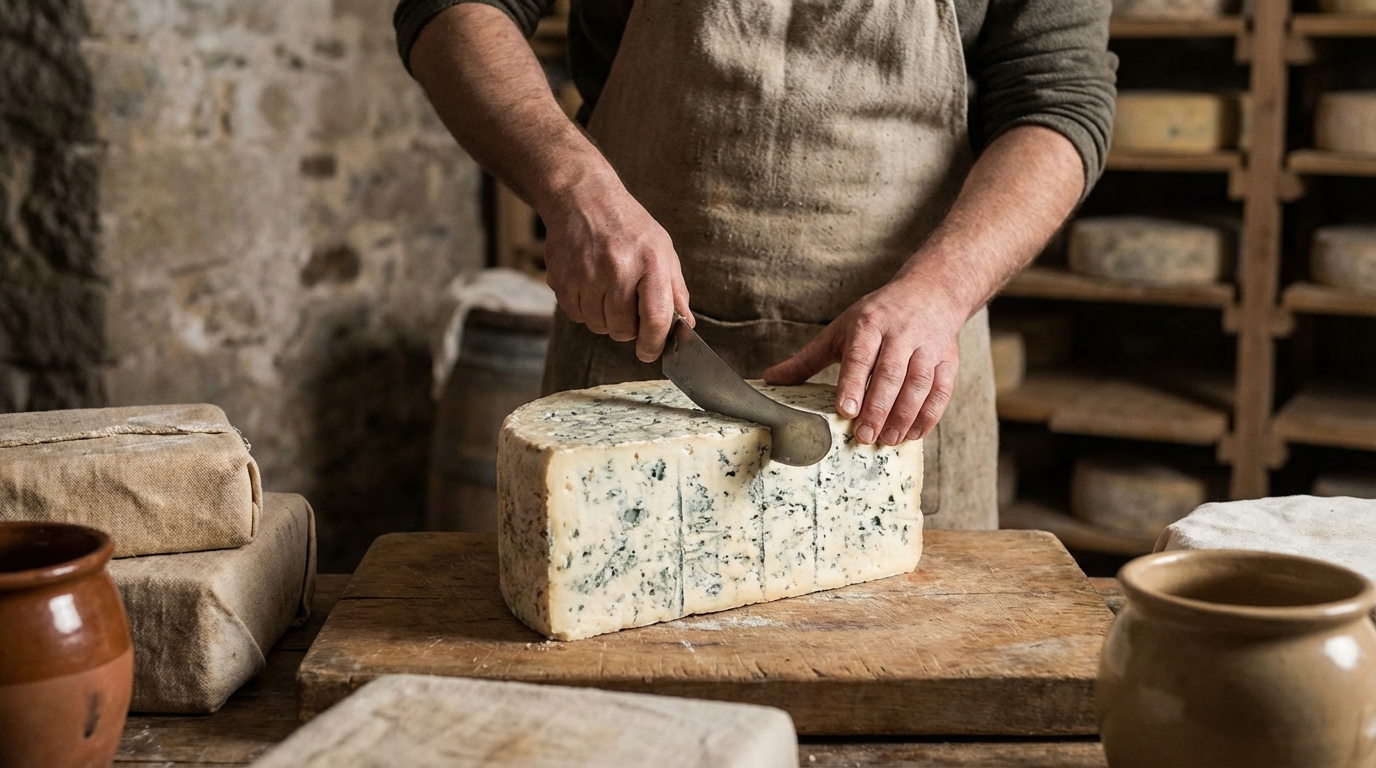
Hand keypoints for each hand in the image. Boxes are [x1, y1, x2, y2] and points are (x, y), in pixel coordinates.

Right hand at [542, 172, 693, 361]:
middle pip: (622, 329)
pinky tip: (588, 285)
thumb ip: (675, 290)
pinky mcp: (562, 278)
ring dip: (605, 318)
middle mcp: (618, 268)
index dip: (654, 343)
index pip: (655, 318)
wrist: (582, 198)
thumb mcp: (661, 249)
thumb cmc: (628, 226)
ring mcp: (586, 274)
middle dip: (627, 328)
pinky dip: (584, 309)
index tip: (650, 353)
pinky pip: (576, 315)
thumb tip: (686, 325)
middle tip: (627, 307)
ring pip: (598, 326)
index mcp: (650, 261)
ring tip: (607, 290)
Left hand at [762, 275, 964, 445]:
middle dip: (878, 408)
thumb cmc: (878, 316)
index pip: (861, 356)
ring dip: (904, 416)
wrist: (931, 293)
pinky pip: (941, 391)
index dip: (853, 384)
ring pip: (918, 385)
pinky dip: (928, 415)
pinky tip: (913, 434)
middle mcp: (901, 334)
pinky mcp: (948, 361)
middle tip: (864, 436)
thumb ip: (807, 358)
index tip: (845, 410)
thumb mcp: (840, 330)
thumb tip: (770, 379)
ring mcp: (928, 347)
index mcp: (870, 324)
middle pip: (891, 374)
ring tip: (888, 440)